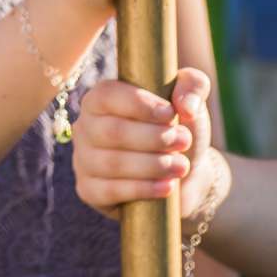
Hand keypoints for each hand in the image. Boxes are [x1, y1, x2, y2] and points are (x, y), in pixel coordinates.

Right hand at [72, 67, 217, 218]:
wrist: (182, 174)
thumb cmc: (179, 129)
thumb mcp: (190, 101)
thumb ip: (193, 86)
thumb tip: (185, 106)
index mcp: (101, 98)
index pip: (108, 95)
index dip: (138, 104)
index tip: (170, 113)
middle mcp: (86, 126)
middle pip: (112, 131)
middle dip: (153, 138)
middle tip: (183, 142)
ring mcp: (83, 159)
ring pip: (112, 163)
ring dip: (153, 165)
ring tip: (181, 166)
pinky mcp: (89, 190)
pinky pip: (110, 190)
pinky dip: (142, 189)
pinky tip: (167, 186)